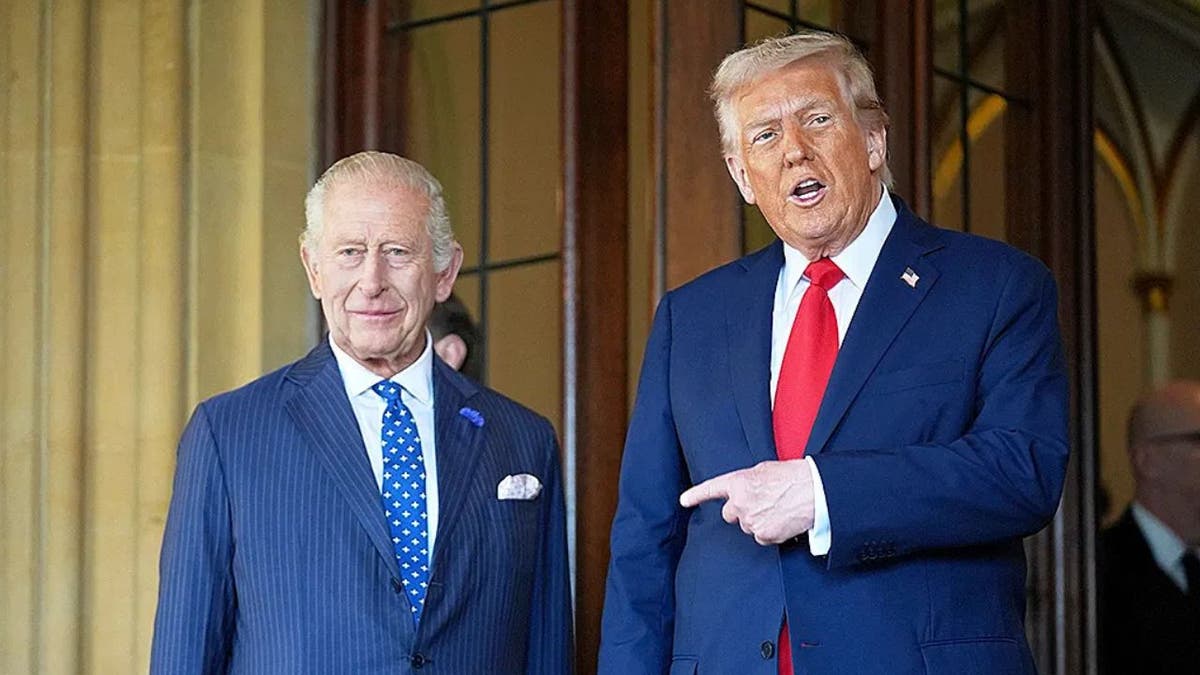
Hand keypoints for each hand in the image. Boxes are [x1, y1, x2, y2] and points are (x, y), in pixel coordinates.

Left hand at [679, 460, 814, 544]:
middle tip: (761, 504)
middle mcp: (740, 503)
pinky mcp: (763, 535)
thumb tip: (746, 490)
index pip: (711, 489)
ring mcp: (751, 521)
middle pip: (730, 514)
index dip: (696, 495)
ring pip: (747, 526)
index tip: (684, 501)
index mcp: (739, 482)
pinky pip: (761, 537)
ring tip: (778, 509)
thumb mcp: (764, 470)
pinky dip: (770, 532)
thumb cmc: (793, 477)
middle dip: (741, 511)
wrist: (815, 491)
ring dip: (758, 521)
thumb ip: (748, 481)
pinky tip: (782, 520)